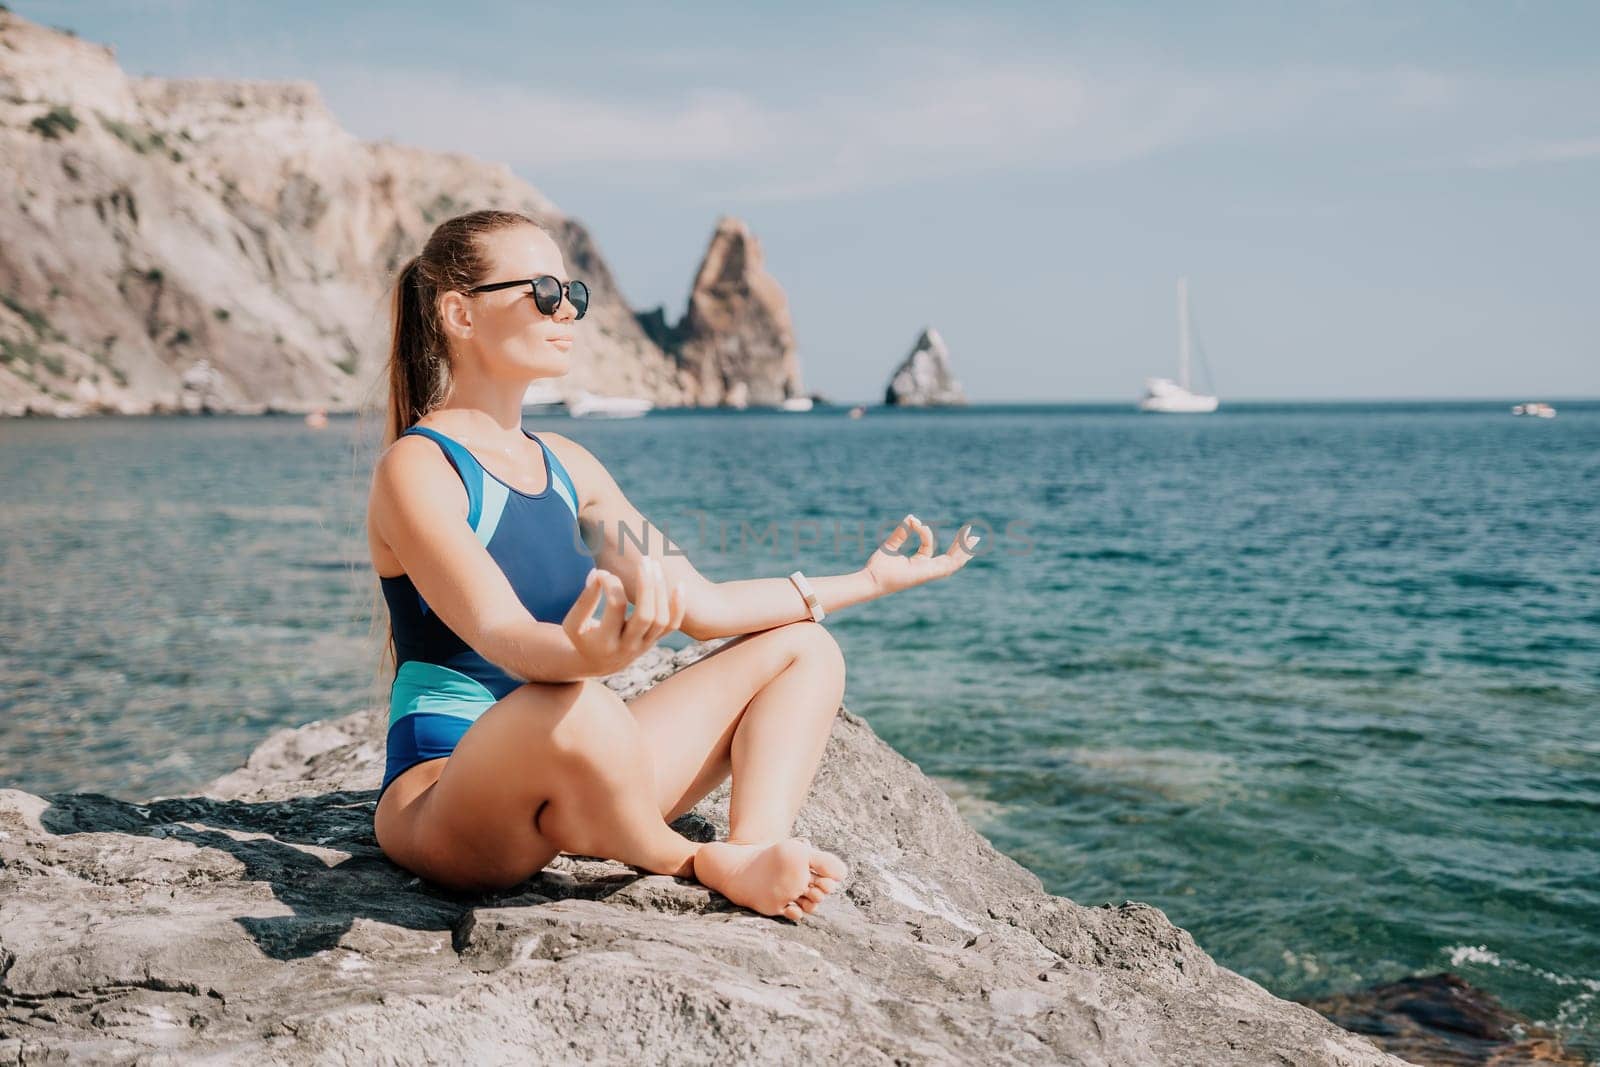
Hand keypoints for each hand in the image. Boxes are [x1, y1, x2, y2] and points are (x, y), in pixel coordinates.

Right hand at [560, 558, 686, 676]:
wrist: (597, 663)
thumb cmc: (582, 637)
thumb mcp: (574, 623)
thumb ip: (585, 600)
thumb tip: (598, 574)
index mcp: (605, 642)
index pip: (616, 607)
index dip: (611, 584)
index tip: (602, 574)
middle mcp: (627, 646)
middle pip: (645, 615)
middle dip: (647, 585)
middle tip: (644, 560)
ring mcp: (644, 645)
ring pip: (661, 619)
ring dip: (661, 590)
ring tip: (654, 565)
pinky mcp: (654, 641)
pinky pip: (672, 625)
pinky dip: (678, 606)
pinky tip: (680, 585)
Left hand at [863, 514, 979, 595]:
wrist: (872, 579)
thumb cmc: (878, 566)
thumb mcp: (891, 545)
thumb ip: (901, 532)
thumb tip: (911, 517)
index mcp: (917, 564)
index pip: (928, 546)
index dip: (924, 532)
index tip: (914, 521)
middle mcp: (925, 570)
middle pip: (948, 559)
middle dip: (960, 547)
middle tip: (972, 534)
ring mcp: (928, 573)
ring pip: (952, 563)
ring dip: (964, 551)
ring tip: (974, 539)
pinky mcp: (928, 574)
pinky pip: (948, 566)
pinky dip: (958, 557)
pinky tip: (966, 549)